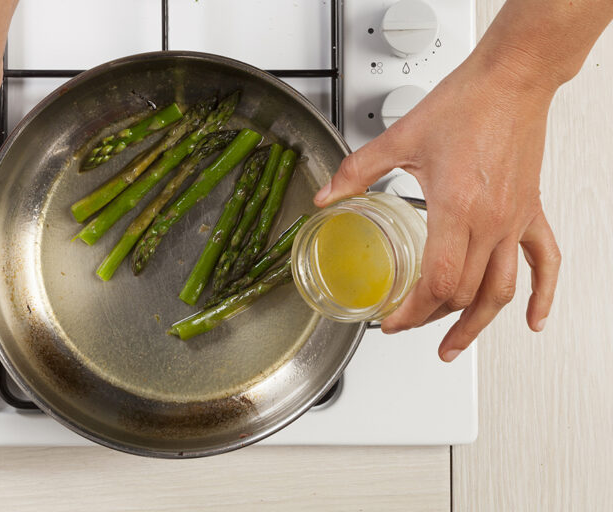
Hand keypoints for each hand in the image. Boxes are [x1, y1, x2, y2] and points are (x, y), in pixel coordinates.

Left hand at [314, 54, 560, 361]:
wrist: (512, 79)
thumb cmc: (465, 103)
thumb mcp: (399, 138)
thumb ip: (357, 172)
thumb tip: (328, 198)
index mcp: (456, 206)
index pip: (438, 282)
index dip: (412, 312)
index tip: (390, 321)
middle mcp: (490, 221)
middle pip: (464, 293)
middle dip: (430, 318)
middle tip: (405, 325)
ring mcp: (514, 220)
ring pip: (501, 290)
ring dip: (477, 325)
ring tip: (453, 345)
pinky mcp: (530, 212)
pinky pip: (544, 261)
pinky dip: (541, 295)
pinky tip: (532, 319)